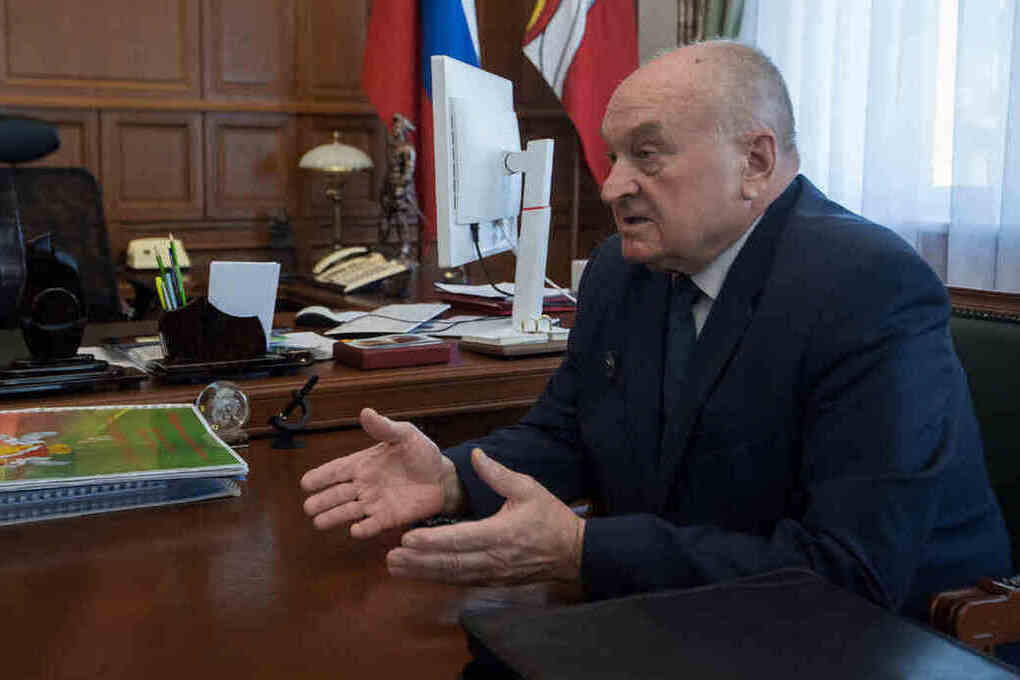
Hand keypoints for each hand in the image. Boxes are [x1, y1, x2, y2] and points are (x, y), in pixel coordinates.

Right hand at [301, 408, 460, 537]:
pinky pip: (372, 525)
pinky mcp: (388, 518)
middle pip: (337, 494)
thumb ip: (384, 427)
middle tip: (309, 507)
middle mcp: (364, 485)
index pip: (336, 470)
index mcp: (363, 464)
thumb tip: (366, 412)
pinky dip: (363, 529)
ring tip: (319, 523)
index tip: (305, 483)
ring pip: (348, 511)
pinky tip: (354, 531)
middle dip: (321, 501)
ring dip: (334, 516)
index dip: (320, 477)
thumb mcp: (404, 435)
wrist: (443, 477)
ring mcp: (375, 502)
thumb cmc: (422, 454)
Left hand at [386, 448, 584, 584]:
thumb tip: (475, 455)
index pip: (459, 539)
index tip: (407, 539)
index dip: (431, 541)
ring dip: (423, 573)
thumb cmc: (551, 518)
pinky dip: (439, 578)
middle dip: (418, 562)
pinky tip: (420, 574)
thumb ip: (498, 474)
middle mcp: (493, 558)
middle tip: (390, 558)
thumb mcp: (528, 488)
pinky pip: (462, 581)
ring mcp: (493, 573)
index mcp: (500, 533)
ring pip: (452, 575)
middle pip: (449, 563)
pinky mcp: (494, 581)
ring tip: (396, 568)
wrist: (574, 552)